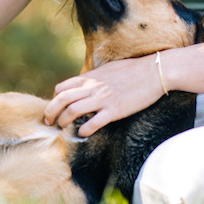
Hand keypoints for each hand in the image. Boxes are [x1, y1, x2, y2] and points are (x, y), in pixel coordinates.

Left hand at [43, 54, 164, 135]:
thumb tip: (87, 84)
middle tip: (49, 122)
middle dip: (51, 112)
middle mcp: (93, 87)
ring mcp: (103, 99)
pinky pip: (94, 122)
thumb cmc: (134, 70)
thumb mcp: (109, 69)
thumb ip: (95, 78)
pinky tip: (83, 134)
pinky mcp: (115, 110)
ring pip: (73, 111)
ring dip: (64, 121)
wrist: (155, 72)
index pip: (62, 87)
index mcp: (91, 77)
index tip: (56, 108)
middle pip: (62, 99)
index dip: (55, 99)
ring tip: (62, 129)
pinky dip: (84, 130)